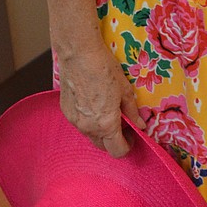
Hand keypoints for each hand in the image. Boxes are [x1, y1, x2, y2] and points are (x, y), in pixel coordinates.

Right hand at [57, 36, 144, 156]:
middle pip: (103, 147)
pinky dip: (89, 120)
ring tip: (108, 111)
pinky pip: (80, 124)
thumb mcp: (125, 90)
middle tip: (123, 123)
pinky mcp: (66, 112)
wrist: (79, 55)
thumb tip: (140, 125)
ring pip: (90, 135)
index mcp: (106, 124)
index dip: (128, 146)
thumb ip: (132, 112)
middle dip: (114, 139)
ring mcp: (75, 121)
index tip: (132, 135)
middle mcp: (88, 127)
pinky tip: (94, 103)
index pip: (117, 151)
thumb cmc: (104, 69)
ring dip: (101, 131)